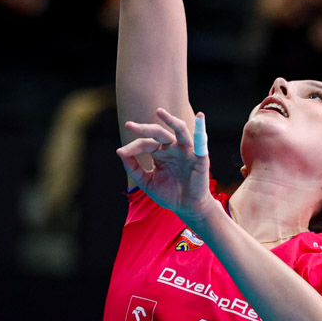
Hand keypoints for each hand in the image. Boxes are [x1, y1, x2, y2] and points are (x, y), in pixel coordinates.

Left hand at [117, 108, 215, 223]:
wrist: (186, 207)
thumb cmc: (168, 194)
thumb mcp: (146, 181)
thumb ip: (134, 168)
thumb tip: (120, 152)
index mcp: (160, 153)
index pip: (146, 143)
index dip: (133, 147)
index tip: (120, 152)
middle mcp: (173, 148)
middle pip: (159, 133)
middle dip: (144, 128)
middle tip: (130, 125)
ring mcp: (186, 150)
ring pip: (179, 130)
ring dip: (170, 120)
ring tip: (159, 112)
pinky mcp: (199, 156)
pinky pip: (200, 141)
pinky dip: (201, 128)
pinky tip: (200, 116)